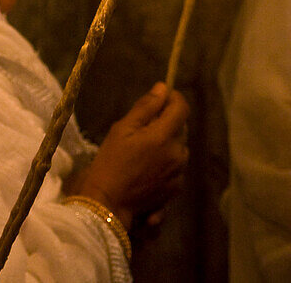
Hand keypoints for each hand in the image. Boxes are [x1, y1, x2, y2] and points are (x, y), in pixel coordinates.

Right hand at [69, 82, 188, 229]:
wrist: (109, 202)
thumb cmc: (110, 162)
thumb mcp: (122, 129)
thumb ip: (145, 107)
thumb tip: (162, 88)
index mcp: (164, 136)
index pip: (181, 108)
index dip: (173, 97)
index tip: (162, 96)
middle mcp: (178, 153)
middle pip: (181, 127)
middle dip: (167, 121)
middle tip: (142, 126)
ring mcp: (179, 172)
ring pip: (179, 146)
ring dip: (167, 141)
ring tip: (142, 148)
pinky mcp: (176, 187)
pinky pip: (176, 165)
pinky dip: (166, 159)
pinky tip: (146, 166)